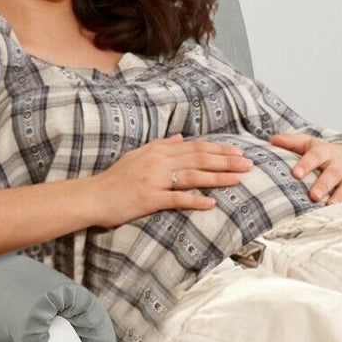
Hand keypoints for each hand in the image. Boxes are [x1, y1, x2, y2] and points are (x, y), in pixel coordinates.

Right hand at [88, 134, 252, 226]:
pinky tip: (212, 203)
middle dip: (225, 161)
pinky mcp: (149, 198)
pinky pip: (176, 199)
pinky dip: (195, 201)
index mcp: (158, 151)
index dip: (218, 149)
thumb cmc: (116, 179)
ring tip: (238, 179)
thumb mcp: (138, 156)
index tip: (238, 151)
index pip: (194, 147)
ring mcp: (154, 180)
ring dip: (217, 177)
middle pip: (198, 159)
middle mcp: (158, 162)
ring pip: (192, 176)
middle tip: (248, 164)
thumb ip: (161, 146)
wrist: (93, 196)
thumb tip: (181, 138)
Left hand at [270, 132, 341, 203]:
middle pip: (333, 173)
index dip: (306, 164)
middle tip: (314, 195)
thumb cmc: (324, 155)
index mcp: (326, 152)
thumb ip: (292, 142)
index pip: (316, 155)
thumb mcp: (310, 144)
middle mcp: (340, 164)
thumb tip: (273, 140)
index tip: (296, 174)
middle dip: (324, 184)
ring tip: (330, 207)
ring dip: (339, 198)